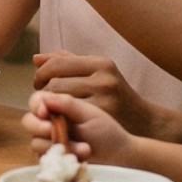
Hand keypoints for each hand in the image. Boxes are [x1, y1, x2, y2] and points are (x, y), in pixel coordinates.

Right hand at [23, 90, 138, 167]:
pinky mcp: (53, 160)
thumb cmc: (108, 132)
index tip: (45, 111)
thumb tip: (43, 97)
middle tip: (52, 129)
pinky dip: (63, 158)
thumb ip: (66, 103)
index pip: (36, 101)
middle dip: (39, 126)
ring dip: (59, 145)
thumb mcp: (89, 113)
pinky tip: (81, 157)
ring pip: (36, 142)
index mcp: (57, 108)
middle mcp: (50, 124)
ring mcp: (50, 143)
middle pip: (28, 121)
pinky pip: (45, 159)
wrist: (121, 157)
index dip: (36, 105)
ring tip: (85, 149)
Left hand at [32, 52, 180, 141]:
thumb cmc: (114, 95)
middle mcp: (104, 79)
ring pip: (59, 100)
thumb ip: (67, 63)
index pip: (56, 64)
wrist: (144, 122)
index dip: (41, 74)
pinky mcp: (102, 119)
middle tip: (43, 100)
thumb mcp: (97, 73)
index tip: (39, 83)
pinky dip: (58, 117)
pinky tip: (60, 120)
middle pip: (54, 83)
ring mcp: (104, 100)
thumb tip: (36, 59)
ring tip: (50, 109)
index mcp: (101, 63)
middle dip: (43, 92)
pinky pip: (67, 116)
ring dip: (48, 106)